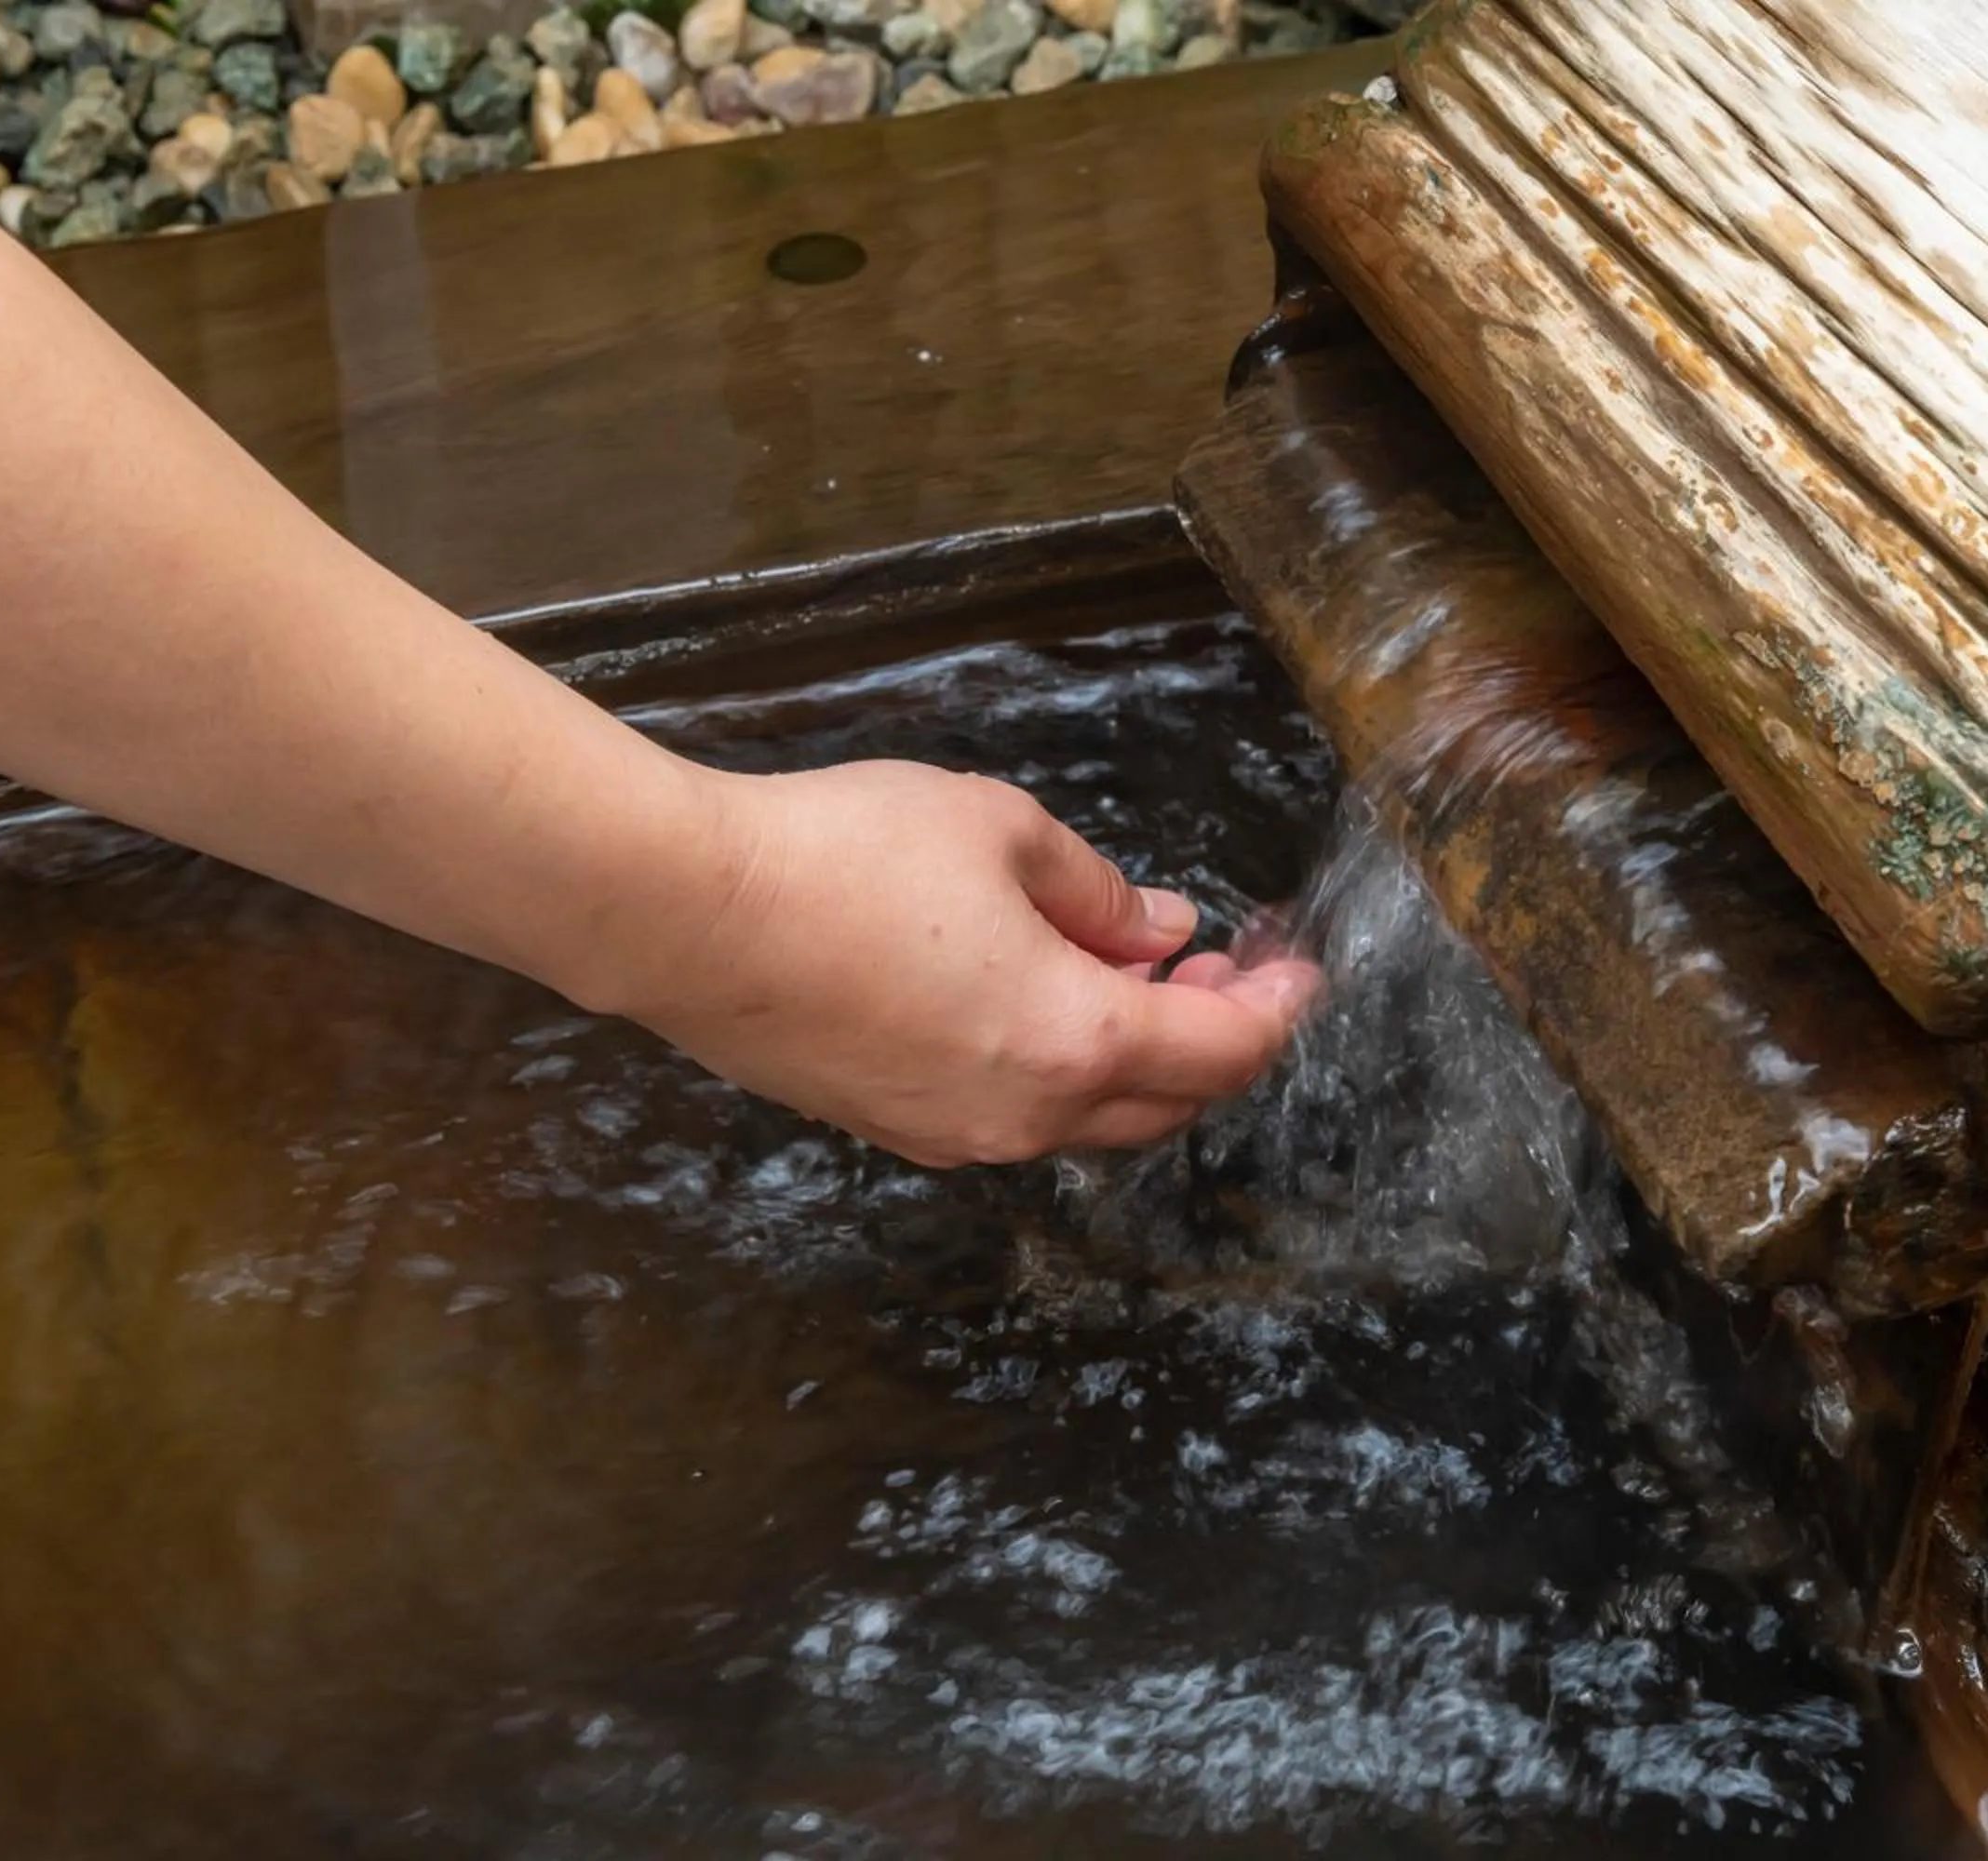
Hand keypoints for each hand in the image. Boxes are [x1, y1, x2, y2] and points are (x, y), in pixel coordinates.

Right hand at [598, 760, 1321, 1166]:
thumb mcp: (1001, 833)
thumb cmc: (844, 859)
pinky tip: (1041, 995)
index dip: (1274, 1007)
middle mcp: (1024, 1116)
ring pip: (1087, 1119)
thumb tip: (1157, 926)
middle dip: (1214, 1040)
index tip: (1298, 966)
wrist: (689, 916)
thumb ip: (1100, 891)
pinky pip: (1013, 1114)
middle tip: (1226, 967)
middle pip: (1165, 1105)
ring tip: (1134, 968)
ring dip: (1133, 1058)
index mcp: (1074, 1042)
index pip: (1220, 1051)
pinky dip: (1058, 1068)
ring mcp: (953, 1134)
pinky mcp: (892, 1124)